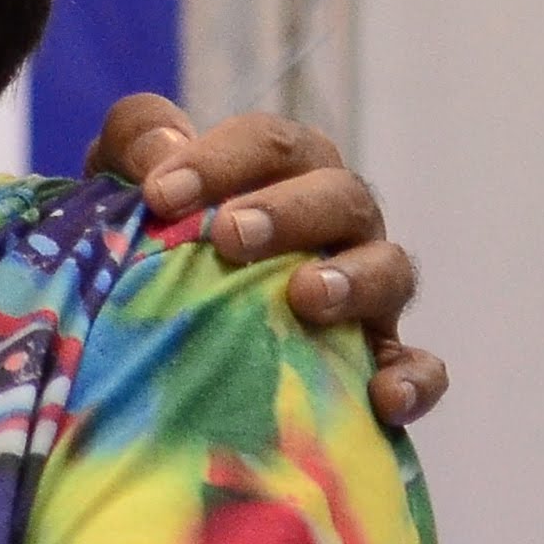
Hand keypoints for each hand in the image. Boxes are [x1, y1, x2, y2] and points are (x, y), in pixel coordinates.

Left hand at [84, 92, 442, 424]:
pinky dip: (413, 378)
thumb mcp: (126, 183)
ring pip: (391, 270)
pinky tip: (383, 399)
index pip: (270, 145)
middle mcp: (337, 222)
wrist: (142, 327)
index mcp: (283, 171)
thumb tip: (158, 152)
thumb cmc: (149, 237)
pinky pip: (417, 366)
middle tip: (230, 235)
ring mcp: (364, 290)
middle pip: (341, 196)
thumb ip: (133, 144)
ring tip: (305, 296)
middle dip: (289, 211)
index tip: (160, 193)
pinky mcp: (375, 359)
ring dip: (355, 280)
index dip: (220, 160)